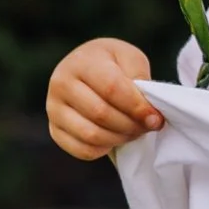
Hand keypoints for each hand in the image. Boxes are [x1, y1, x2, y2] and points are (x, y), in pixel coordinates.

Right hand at [46, 38, 159, 159]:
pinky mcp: (55, 130)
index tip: (155, 117)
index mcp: (82, 61)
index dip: (137, 107)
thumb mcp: (130, 59)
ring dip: (120, 138)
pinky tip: (114, 137)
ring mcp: (53, 108)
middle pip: (101, 114)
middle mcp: (61, 83)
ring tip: (133, 131)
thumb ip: (139, 80)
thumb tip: (147, 114)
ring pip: (91, 135)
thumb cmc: (113, 64)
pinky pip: (82, 150)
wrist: (88, 70)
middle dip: (131, 125)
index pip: (111, 88)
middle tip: (147, 126)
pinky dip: (104, 149)